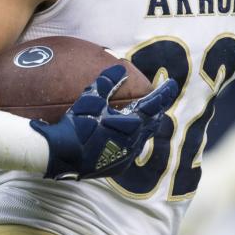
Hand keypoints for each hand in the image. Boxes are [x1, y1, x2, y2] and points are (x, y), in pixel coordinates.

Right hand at [30, 65, 177, 179]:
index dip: (165, 93)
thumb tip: (121, 68)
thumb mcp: (91, 98)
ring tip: (146, 116)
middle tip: (159, 99)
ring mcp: (127, 156)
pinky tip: (126, 137)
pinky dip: (133, 139)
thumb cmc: (77, 125)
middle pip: (153, 122)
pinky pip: (131, 150)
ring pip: (143, 137)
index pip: (155, 104)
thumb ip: (108, 82)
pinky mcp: (118, 166)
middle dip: (158, 109)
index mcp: (132, 123)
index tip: (172, 84)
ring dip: (146, 125)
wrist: (63, 155)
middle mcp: (134, 141)